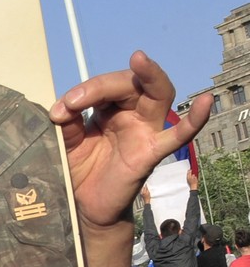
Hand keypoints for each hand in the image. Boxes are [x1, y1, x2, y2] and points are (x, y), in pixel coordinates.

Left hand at [50, 52, 210, 231]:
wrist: (86, 206)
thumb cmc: (81, 170)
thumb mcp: (67, 143)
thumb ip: (66, 124)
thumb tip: (61, 108)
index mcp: (110, 108)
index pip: (104, 87)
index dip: (82, 93)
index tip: (59, 111)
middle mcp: (132, 114)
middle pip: (131, 83)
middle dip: (103, 84)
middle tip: (76, 99)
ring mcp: (146, 131)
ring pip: (158, 95)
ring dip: (151, 76)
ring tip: (140, 60)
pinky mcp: (152, 152)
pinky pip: (179, 135)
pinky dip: (195, 119)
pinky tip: (206, 101)